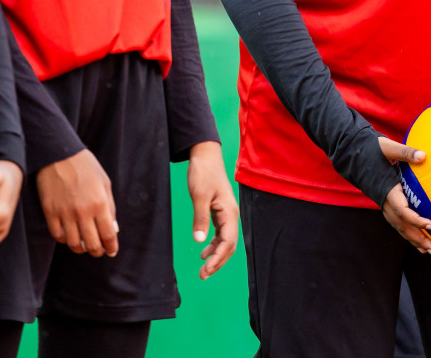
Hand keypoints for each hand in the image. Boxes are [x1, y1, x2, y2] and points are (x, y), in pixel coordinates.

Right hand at [36, 149, 119, 257]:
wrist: (58, 154)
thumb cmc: (85, 166)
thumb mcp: (104, 183)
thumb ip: (110, 207)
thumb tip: (112, 228)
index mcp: (100, 204)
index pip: (108, 235)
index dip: (111, 247)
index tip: (112, 251)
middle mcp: (83, 212)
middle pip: (92, 244)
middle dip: (98, 251)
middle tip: (99, 251)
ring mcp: (65, 213)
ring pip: (74, 244)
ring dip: (81, 249)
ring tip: (84, 246)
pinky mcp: (50, 212)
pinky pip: (58, 236)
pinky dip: (65, 240)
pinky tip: (70, 235)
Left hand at [186, 141, 238, 279]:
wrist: (205, 155)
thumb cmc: (203, 173)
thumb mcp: (199, 196)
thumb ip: (200, 219)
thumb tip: (199, 242)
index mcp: (230, 212)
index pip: (228, 242)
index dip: (218, 258)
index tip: (206, 269)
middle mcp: (231, 215)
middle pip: (229, 245)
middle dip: (218, 262)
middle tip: (203, 275)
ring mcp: (226, 213)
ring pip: (225, 241)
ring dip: (216, 256)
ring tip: (203, 269)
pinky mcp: (220, 211)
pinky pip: (220, 233)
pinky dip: (213, 245)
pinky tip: (204, 252)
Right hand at [377, 136, 430, 254]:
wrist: (353, 152)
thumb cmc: (372, 148)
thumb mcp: (388, 147)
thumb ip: (406, 152)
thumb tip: (423, 155)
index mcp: (387, 190)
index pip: (402, 210)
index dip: (416, 220)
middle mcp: (385, 201)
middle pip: (402, 225)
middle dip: (418, 239)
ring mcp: (384, 204)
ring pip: (400, 227)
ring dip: (414, 240)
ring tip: (430, 251)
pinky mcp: (386, 203)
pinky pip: (397, 222)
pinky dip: (408, 233)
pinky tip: (419, 242)